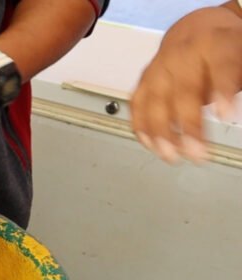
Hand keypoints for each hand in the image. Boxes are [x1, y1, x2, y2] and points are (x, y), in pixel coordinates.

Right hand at [131, 6, 241, 163]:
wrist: (196, 33)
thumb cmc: (223, 49)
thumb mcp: (240, 58)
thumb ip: (237, 80)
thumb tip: (233, 112)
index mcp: (213, 43)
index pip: (219, 66)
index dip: (221, 90)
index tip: (226, 115)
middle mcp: (181, 55)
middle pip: (183, 91)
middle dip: (188, 126)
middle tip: (197, 152)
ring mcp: (158, 69)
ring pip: (155, 102)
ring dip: (161, 133)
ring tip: (172, 156)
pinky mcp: (143, 82)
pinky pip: (138, 106)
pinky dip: (142, 127)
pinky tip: (151, 145)